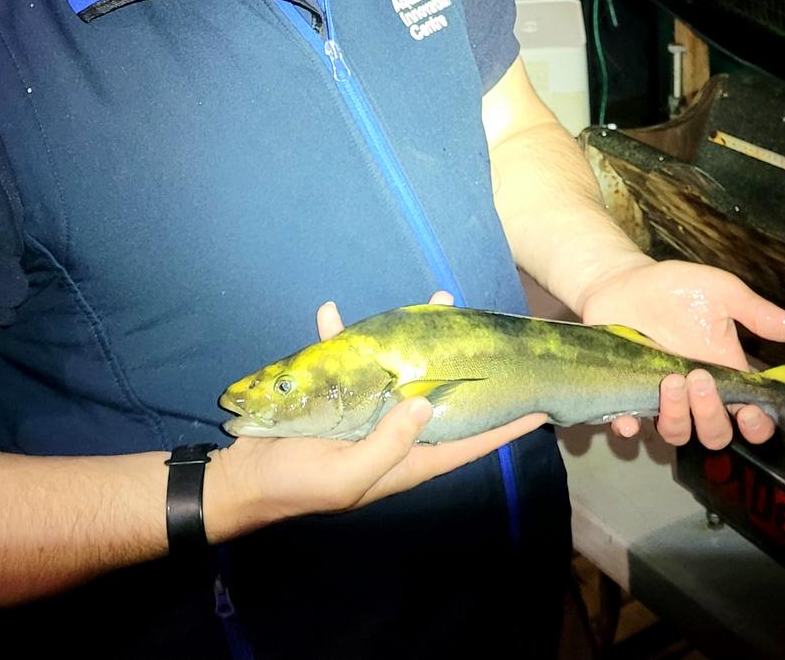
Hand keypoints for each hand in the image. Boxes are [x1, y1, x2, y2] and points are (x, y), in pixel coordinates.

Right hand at [205, 291, 545, 541]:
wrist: (243, 480)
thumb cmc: (298, 484)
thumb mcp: (346, 475)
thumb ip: (387, 444)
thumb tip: (424, 403)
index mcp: (404, 461)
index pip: (467, 443)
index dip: (504, 428)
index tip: (540, 407)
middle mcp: (393, 434)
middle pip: (441, 396)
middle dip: (465, 366)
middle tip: (486, 330)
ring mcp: (364, 411)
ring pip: (400, 369)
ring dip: (412, 337)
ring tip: (433, 301)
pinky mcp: (333, 394)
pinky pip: (344, 359)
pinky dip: (340, 337)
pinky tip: (331, 313)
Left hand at [579, 259, 784, 448]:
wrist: (623, 280)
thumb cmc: (677, 289)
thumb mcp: (719, 291)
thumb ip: (756, 313)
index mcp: (726, 375)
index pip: (752, 417)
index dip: (758, 426)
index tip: (751, 412)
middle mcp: (696, 395)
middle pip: (715, 433)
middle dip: (712, 415)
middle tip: (700, 378)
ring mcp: (660, 398)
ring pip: (677, 434)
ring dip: (677, 418)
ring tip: (668, 381)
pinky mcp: (626, 393)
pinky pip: (628, 425)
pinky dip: (628, 428)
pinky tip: (627, 421)